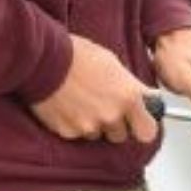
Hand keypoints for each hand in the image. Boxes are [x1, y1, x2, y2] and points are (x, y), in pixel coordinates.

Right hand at [30, 35, 157, 143]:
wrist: (42, 59)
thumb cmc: (76, 54)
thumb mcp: (113, 63)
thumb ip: (132, 86)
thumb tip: (146, 96)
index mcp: (128, 97)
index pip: (148, 131)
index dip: (143, 125)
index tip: (139, 119)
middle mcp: (112, 115)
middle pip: (122, 136)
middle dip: (117, 125)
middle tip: (106, 107)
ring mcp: (90, 127)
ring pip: (99, 135)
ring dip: (95, 124)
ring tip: (83, 101)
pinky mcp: (69, 132)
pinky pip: (78, 134)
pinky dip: (75, 124)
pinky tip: (69, 105)